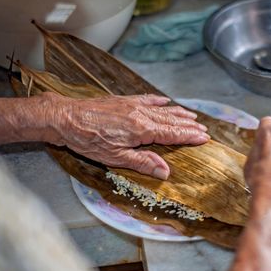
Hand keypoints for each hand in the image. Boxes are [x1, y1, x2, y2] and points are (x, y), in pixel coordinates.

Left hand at [44, 92, 209, 179]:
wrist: (66, 118)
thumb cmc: (88, 140)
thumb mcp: (115, 158)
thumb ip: (143, 162)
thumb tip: (166, 171)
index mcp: (141, 130)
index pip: (172, 134)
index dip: (189, 136)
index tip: (204, 137)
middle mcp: (141, 114)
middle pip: (171, 120)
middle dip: (189, 125)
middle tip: (203, 128)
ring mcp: (133, 105)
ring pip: (162, 109)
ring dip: (179, 113)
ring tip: (192, 116)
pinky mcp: (123, 100)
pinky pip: (147, 99)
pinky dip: (159, 100)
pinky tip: (166, 100)